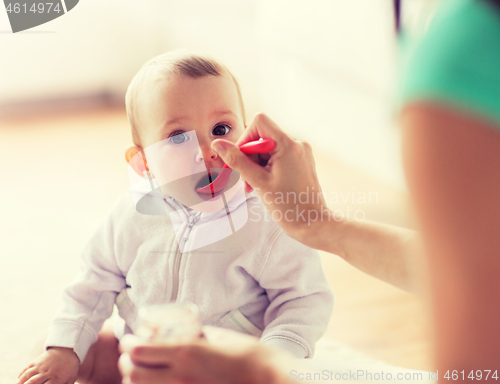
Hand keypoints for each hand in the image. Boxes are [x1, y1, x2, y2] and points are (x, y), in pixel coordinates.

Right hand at [18, 347, 78, 383]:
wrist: (68, 350)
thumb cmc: (70, 368)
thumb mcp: (71, 379)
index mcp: (56, 378)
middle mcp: (47, 372)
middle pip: (33, 382)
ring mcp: (41, 365)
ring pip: (28, 375)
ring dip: (20, 382)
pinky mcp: (37, 360)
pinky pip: (27, 367)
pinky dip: (21, 374)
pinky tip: (18, 379)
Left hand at [119, 326, 291, 383]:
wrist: (267, 379)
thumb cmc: (249, 355)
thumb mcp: (220, 336)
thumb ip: (198, 335)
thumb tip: (186, 332)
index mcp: (187, 352)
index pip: (140, 351)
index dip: (128, 345)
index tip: (129, 340)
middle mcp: (180, 376)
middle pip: (134, 374)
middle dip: (127, 364)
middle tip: (130, 356)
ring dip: (136, 380)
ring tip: (142, 372)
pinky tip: (160, 382)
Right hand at [211, 113, 331, 247]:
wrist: (312, 224)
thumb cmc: (290, 207)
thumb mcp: (258, 182)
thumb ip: (237, 160)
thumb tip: (218, 145)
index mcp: (288, 144)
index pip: (259, 122)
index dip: (245, 139)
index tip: (241, 159)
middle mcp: (297, 144)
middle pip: (262, 137)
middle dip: (250, 157)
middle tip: (247, 180)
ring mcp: (300, 153)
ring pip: (268, 149)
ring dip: (257, 165)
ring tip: (255, 186)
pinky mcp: (301, 162)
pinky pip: (278, 157)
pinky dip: (267, 168)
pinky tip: (264, 185)